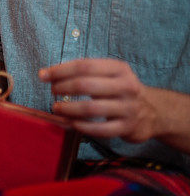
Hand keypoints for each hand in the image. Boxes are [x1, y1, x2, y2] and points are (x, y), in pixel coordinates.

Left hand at [40, 58, 156, 142]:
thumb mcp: (108, 74)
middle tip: (52, 91)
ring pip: (91, 108)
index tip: (43, 75)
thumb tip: (46, 74)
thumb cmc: (118, 90)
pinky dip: (81, 126)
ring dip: (68, 109)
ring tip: (56, 108)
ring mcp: (128, 108)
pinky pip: (99, 129)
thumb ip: (82, 73)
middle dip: (62, 88)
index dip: (60, 70)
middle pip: (85, 85)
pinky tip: (71, 122)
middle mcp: (126, 86)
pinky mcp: (128, 128)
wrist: (152, 112)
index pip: (84, 66)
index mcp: (119, 69)